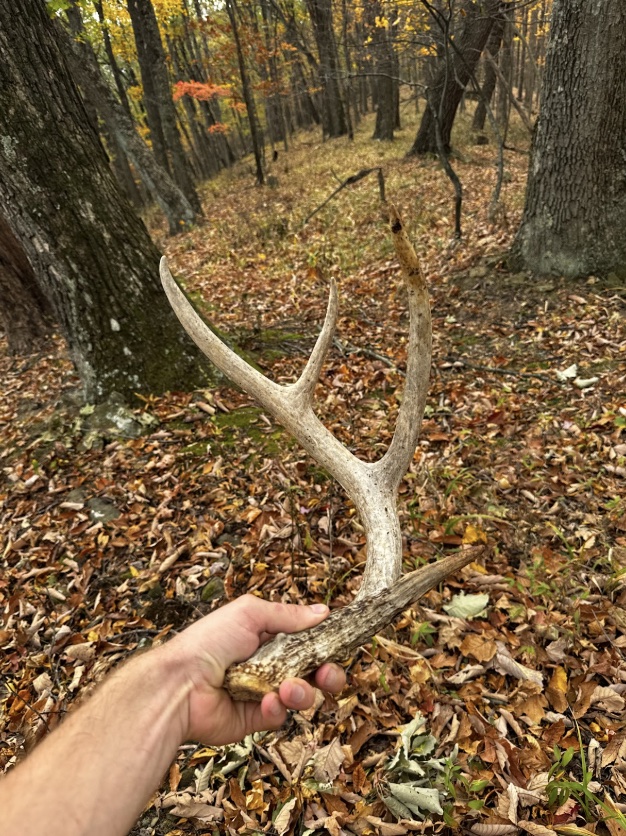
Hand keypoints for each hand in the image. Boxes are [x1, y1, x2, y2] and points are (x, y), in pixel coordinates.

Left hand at [161, 595, 345, 744]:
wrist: (179, 685)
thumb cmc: (209, 642)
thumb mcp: (250, 613)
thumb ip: (289, 614)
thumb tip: (325, 611)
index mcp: (267, 637)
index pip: (307, 641)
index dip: (325, 644)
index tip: (339, 644)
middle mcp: (269, 664)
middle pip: (313, 671)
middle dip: (328, 673)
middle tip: (329, 674)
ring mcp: (263, 692)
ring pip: (302, 695)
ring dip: (303, 690)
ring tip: (288, 687)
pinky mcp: (256, 719)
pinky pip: (281, 715)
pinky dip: (277, 708)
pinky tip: (265, 701)